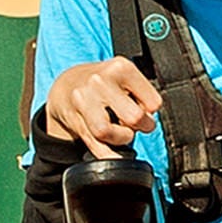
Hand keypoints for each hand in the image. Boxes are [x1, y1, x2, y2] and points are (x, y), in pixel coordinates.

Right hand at [42, 59, 159, 148]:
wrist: (68, 85)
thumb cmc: (104, 84)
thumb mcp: (126, 77)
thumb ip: (142, 96)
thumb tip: (147, 122)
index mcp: (121, 68)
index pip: (153, 103)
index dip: (150, 111)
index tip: (141, 108)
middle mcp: (100, 81)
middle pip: (134, 118)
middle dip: (138, 126)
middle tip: (132, 122)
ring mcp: (83, 100)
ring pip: (109, 133)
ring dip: (120, 138)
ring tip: (118, 130)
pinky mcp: (73, 119)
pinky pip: (95, 146)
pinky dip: (108, 154)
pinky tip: (113, 152)